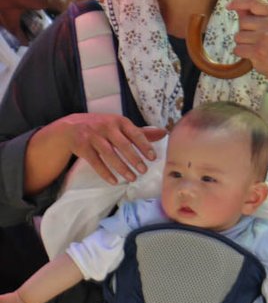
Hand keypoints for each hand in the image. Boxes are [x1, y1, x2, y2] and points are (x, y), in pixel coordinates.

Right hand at [44, 112, 164, 184]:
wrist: (69, 127)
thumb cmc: (101, 127)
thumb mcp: (119, 125)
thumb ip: (140, 132)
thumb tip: (163, 133)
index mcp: (118, 121)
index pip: (135, 133)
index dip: (144, 146)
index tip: (153, 158)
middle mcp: (105, 127)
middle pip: (122, 145)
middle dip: (134, 159)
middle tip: (144, 171)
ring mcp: (92, 136)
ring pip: (109, 154)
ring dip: (122, 167)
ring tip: (132, 178)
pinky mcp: (82, 147)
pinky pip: (95, 162)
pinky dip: (105, 173)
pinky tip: (114, 181)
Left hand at [226, 0, 267, 112]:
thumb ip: (254, 14)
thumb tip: (236, 5)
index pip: (253, 2)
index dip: (238, 2)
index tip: (229, 6)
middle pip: (243, 22)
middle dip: (244, 30)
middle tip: (258, 38)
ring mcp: (266, 38)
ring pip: (238, 36)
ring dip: (243, 43)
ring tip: (257, 47)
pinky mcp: (259, 51)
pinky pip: (238, 49)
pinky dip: (242, 53)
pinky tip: (254, 54)